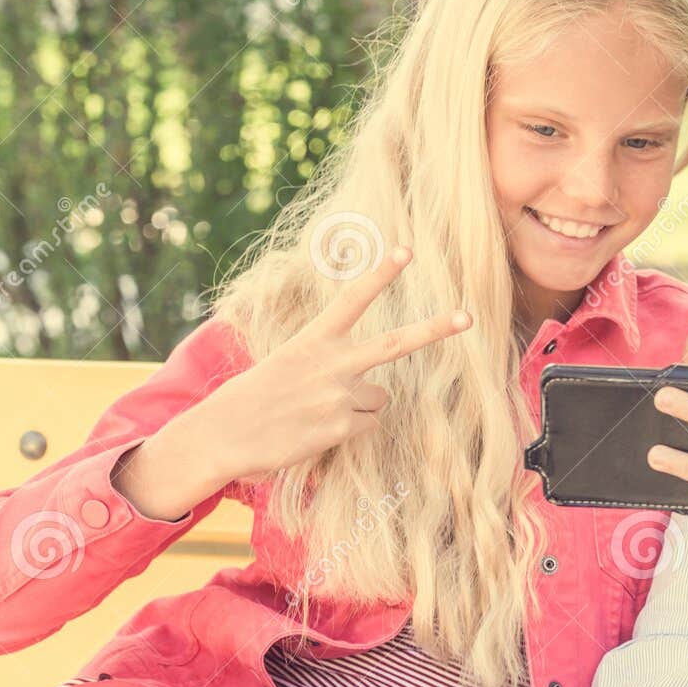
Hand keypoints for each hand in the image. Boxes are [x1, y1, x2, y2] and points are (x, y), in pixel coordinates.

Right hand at [181, 246, 470, 486]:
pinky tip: (316, 430)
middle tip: (467, 316)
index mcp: (312, 340)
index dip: (380, 275)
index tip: (406, 251)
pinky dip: (349, 429)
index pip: (352, 300)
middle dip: (435, 330)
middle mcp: (331, 364)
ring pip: (379, 398)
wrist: (220, 435)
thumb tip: (370, 387)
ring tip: (316, 411)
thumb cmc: (252, 399)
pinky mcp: (341, 427)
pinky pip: (367, 425)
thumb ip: (327, 364)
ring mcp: (339, 396)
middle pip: (395, 343)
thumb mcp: (285, 365)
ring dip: (358, 405)